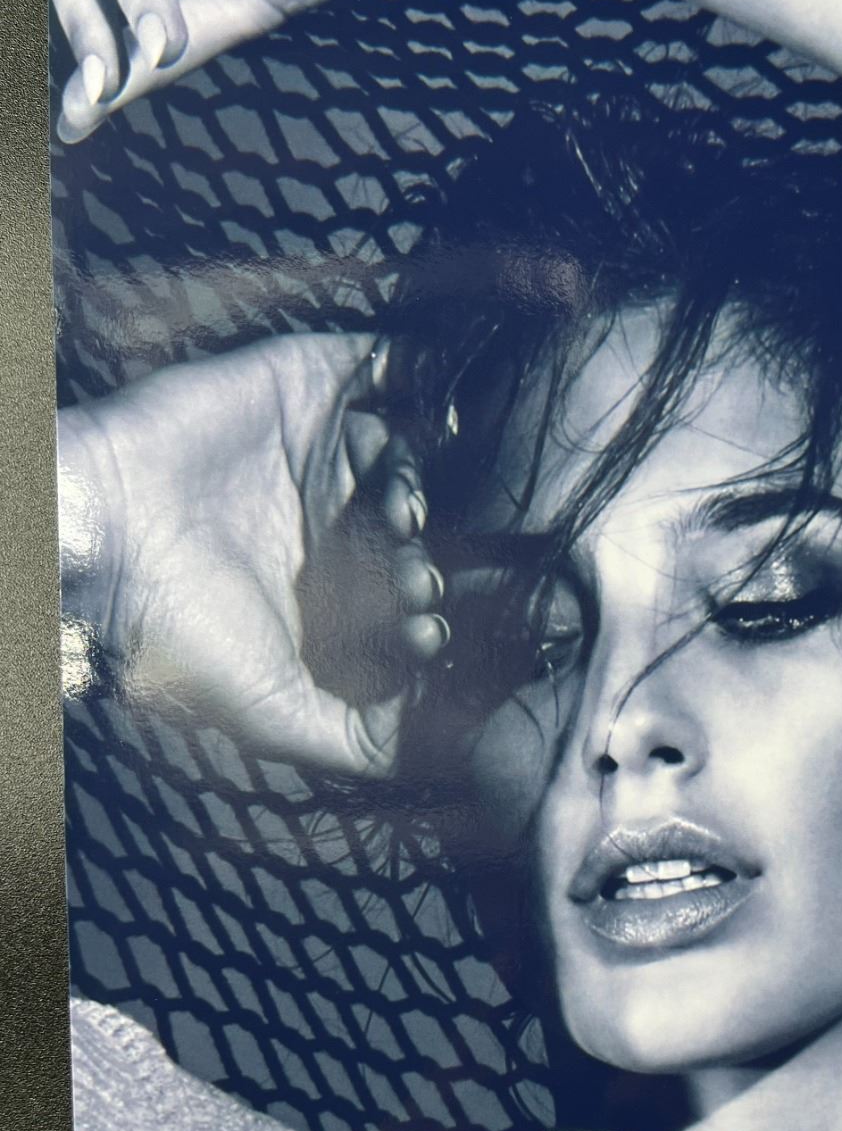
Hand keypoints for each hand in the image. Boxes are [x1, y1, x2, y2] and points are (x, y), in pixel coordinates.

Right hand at [59, 334, 448, 778]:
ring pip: (416, 457)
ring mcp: (332, 449)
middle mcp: (347, 520)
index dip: (437, 616)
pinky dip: (423, 380)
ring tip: (397, 513)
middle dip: (432, 555)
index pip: (425, 599)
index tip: (424, 633)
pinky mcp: (312, 383)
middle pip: (430, 528)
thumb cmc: (183, 640)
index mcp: (346, 593)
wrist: (107, 541)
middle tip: (412, 574)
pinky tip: (426, 423)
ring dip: (420, 483)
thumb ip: (362, 743)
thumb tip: (445, 764)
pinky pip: (392, 366)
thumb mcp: (279, 717)